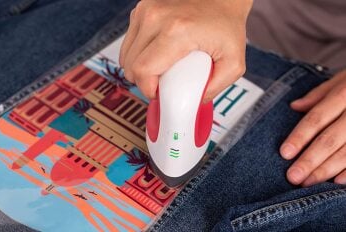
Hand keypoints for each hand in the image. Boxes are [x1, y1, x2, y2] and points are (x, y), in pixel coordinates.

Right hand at [119, 0, 251, 100]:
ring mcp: (146, 10)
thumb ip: (216, 87)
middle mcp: (156, 17)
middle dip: (143, 81)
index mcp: (177, 31)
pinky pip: (129, 42)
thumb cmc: (227, 24)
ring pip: (126, 54)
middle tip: (161, 82)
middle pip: (130, 65)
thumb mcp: (234, 62)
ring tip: (159, 68)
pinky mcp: (141, 8)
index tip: (159, 93)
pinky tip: (155, 53)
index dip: (147, 89)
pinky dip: (138, 53)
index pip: (143, 70)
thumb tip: (195, 101)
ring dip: (139, 67)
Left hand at [281, 70, 345, 186]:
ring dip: (327, 170)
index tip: (284, 153)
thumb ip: (320, 94)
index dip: (300, 136)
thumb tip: (295, 106)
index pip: (317, 118)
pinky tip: (338, 181)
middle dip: (310, 160)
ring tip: (308, 182)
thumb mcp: (343, 78)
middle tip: (293, 177)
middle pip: (330, 139)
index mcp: (345, 93)